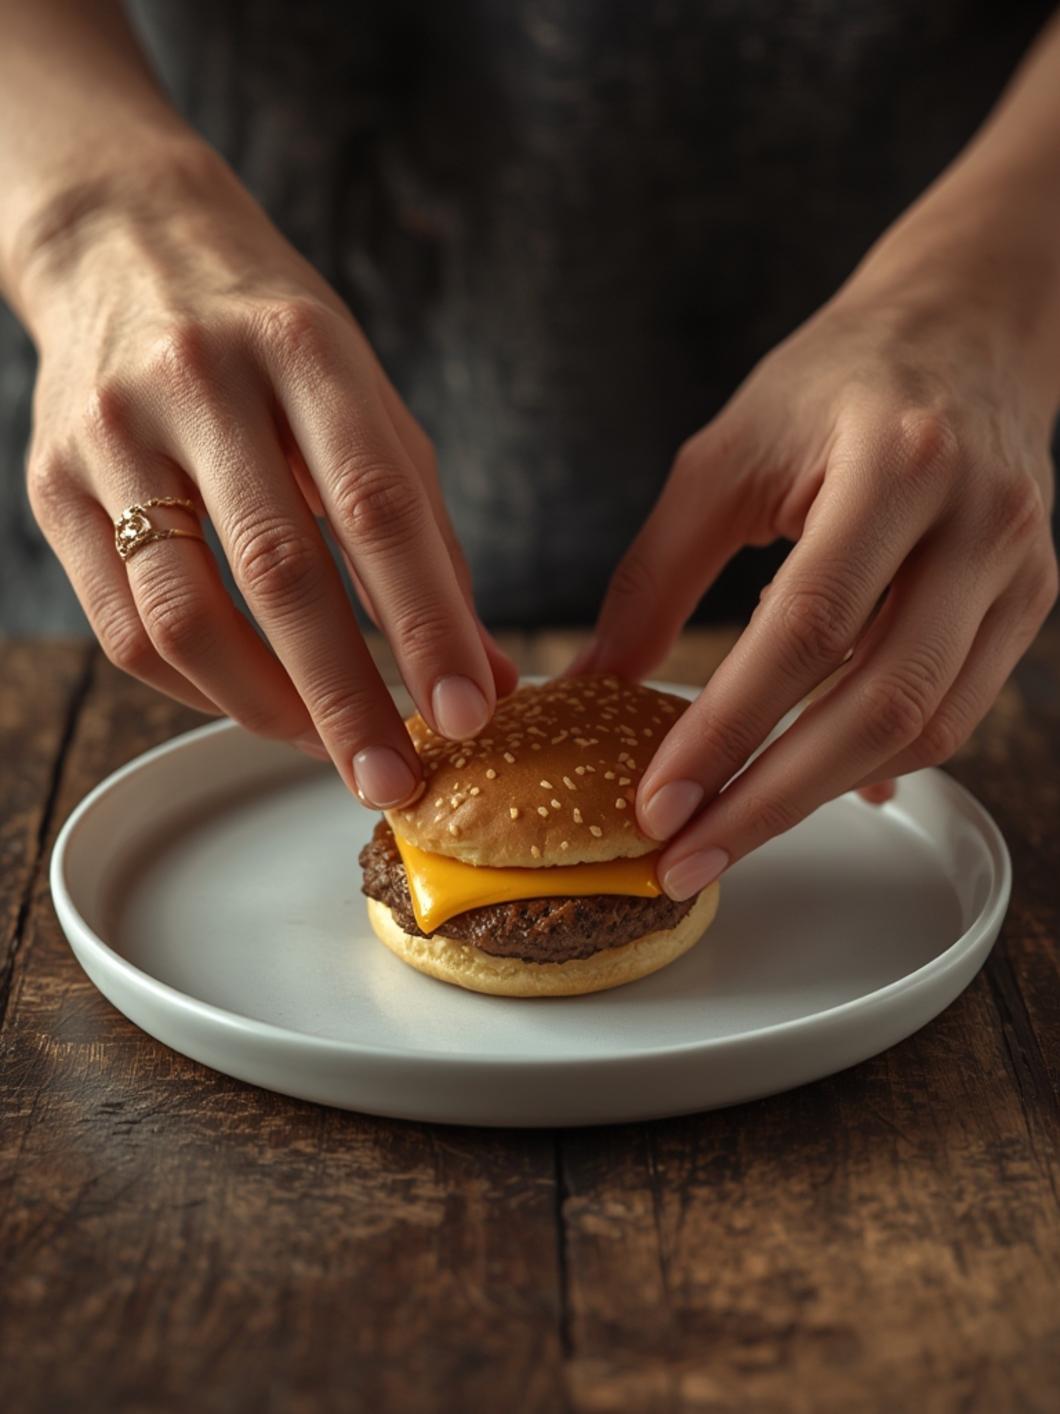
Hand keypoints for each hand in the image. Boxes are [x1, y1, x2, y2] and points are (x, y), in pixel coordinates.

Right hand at [21, 147, 515, 806]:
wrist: (124, 248)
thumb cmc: (274, 343)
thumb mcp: (370, 405)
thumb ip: (427, 537)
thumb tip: (485, 672)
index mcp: (302, 348)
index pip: (376, 505)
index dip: (426, 621)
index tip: (469, 711)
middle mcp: (198, 382)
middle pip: (278, 571)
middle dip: (347, 697)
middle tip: (396, 778)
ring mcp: (111, 433)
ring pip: (184, 614)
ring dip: (264, 708)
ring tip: (327, 750)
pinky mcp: (50, 484)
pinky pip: (123, 627)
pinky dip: (197, 689)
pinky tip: (253, 705)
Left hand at [575, 259, 1057, 898]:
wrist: (969, 323)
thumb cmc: (835, 379)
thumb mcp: (725, 454)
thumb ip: (656, 572)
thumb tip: (595, 683)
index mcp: (896, 463)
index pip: (805, 627)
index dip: (726, 728)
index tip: (656, 803)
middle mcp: (980, 522)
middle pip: (880, 703)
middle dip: (772, 799)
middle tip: (686, 858)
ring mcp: (1022, 568)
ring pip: (927, 726)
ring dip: (820, 794)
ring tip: (729, 833)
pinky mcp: (1032, 602)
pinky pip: (955, 712)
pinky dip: (875, 761)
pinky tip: (809, 786)